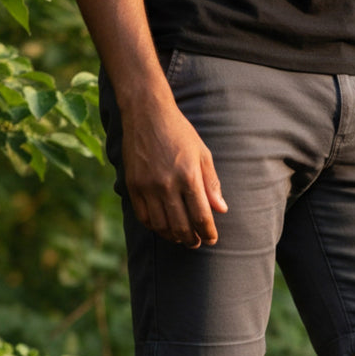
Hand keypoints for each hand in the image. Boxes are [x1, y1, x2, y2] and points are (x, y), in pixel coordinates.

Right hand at [121, 101, 226, 247]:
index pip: (201, 216)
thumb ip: (212, 184)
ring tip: (181, 238)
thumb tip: (222, 210)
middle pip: (181, 226)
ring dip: (173, 237)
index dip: (208, 232)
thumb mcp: (202, 154)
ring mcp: (147, 186)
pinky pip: (143, 217)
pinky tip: (163, 227)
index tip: (211, 239)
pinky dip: (154, 227)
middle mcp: (167, 184)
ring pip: (162, 226)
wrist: (146, 112)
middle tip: (197, 243)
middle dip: (192, 239)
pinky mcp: (132, 186)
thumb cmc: (179, 132)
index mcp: (188, 176)